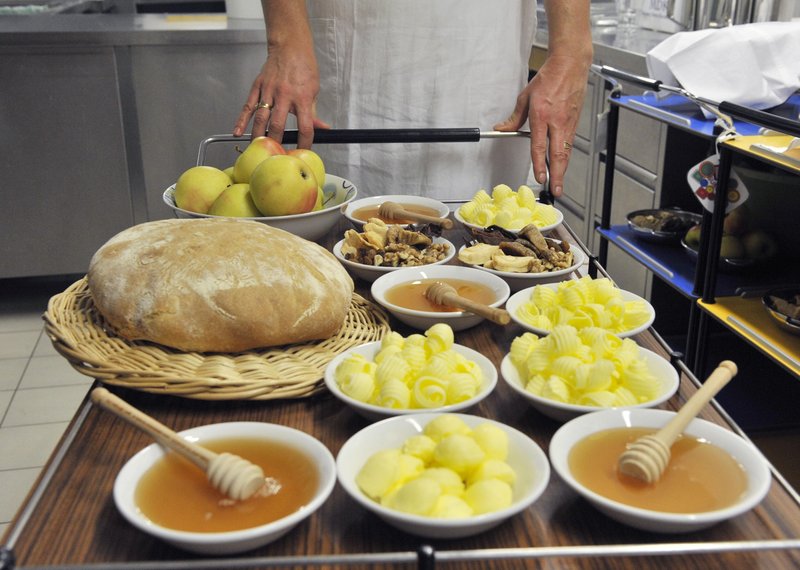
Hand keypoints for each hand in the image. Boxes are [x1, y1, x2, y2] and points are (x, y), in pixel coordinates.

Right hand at [232, 49, 329, 146]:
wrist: (290, 46)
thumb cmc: (304, 67)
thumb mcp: (314, 90)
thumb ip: (313, 113)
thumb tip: (323, 130)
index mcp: (302, 98)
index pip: (305, 127)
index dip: (304, 143)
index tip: (302, 153)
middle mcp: (285, 95)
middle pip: (278, 125)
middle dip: (276, 143)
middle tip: (275, 156)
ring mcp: (269, 91)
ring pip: (261, 118)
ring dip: (259, 136)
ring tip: (258, 149)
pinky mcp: (258, 86)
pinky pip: (248, 106)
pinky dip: (242, 121)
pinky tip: (237, 133)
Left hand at [494, 53, 588, 197]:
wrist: (570, 65)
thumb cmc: (549, 78)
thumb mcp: (526, 96)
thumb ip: (514, 117)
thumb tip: (501, 129)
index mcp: (542, 115)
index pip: (539, 145)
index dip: (539, 164)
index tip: (539, 177)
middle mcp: (557, 121)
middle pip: (557, 154)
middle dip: (556, 175)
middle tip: (555, 190)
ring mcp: (568, 123)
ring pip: (566, 152)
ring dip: (562, 170)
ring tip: (559, 184)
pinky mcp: (575, 122)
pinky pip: (569, 144)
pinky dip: (566, 157)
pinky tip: (562, 166)